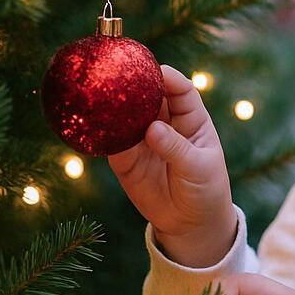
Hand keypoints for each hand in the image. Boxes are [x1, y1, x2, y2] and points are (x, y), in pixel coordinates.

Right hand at [110, 65, 234, 266]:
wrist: (189, 223)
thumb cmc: (204, 188)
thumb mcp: (199, 168)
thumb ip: (176, 148)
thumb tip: (151, 129)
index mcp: (191, 119)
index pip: (180, 90)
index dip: (167, 77)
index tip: (154, 71)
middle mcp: (164, 123)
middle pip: (147, 95)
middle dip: (133, 84)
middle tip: (116, 77)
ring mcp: (142, 139)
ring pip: (125, 116)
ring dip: (112, 107)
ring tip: (97, 98)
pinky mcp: (124, 158)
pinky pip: (110, 142)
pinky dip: (100, 133)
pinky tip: (89, 126)